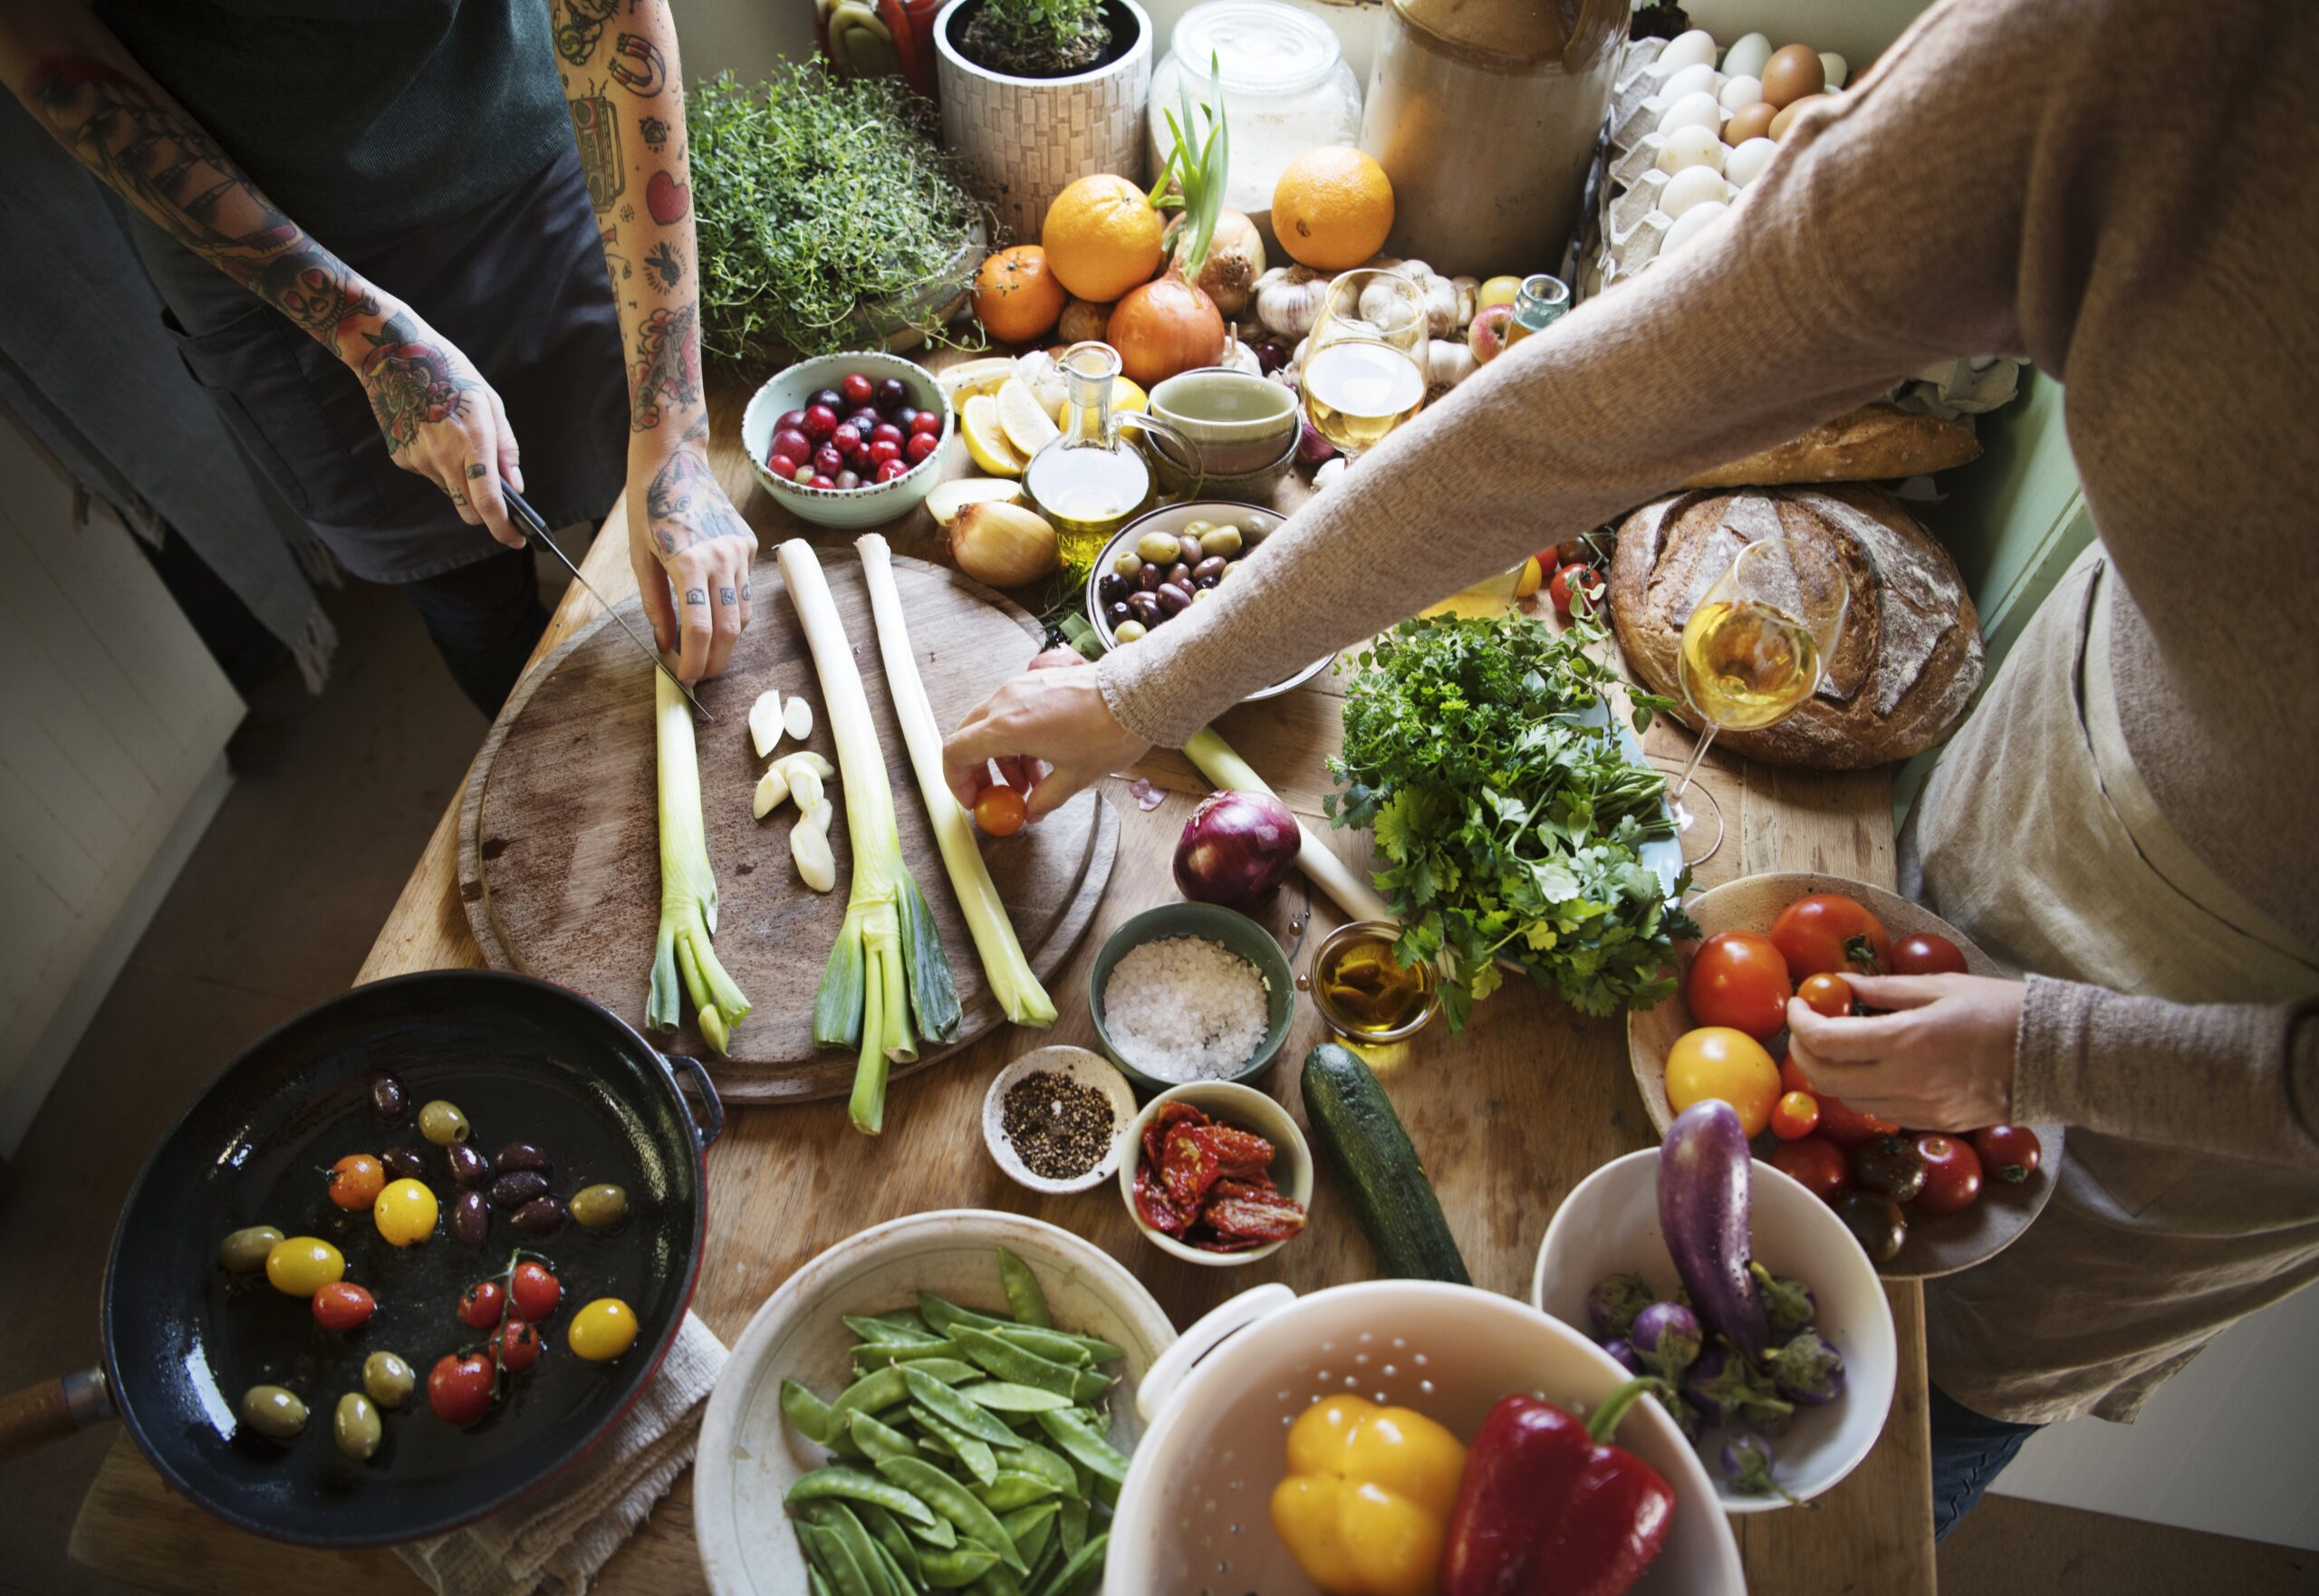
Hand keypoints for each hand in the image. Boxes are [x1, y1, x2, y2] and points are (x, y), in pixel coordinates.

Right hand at [348, 306, 524, 546]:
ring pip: (449, 491)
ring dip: (461, 481)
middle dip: (485, 513)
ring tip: (456, 440)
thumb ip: (505, 448)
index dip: (504, 529)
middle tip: (496, 499)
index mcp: (474, 443)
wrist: (393, 355)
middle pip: (469, 510)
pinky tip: (433, 434)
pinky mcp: (402, 458)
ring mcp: (419, 460)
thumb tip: (515, 486)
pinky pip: (430, 474)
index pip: (489, 504)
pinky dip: (439, 465)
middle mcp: (445, 458)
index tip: (516, 540)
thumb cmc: (450, 373)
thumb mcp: (490, 403)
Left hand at [629, 424, 757, 682]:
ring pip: (742, 614)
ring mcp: (740, 551)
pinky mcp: (749, 545)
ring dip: (726, 639)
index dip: (693, 661)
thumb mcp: (640, 558)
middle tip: (699, 676)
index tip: (684, 678)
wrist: (675, 460)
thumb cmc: (649, 506)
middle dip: (715, 661)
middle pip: (729, 630)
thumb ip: (655, 605)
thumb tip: (665, 644)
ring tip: (704, 649)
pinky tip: (712, 609)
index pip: (699, 629)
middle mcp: (722, 558)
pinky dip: (731, 609)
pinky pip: (744, 590)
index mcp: (688, 562)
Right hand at [943, 648, 1149, 821]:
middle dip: (978, 770)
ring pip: (991, 725)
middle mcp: (1006, 701)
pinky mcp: (1036, 682)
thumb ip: (1045, 799)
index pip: (955, 752)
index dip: (957, 781)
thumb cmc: (1108, 731)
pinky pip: (1011, 711)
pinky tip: (1042, 757)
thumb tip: (1032, 811)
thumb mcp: (1075, 777)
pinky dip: (1015, 737)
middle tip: (997, 793)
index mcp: (1007, 727)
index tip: (974, 799)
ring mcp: (1020, 686)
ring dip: (1002, 756)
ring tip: (1030, 781)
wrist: (1138, 693)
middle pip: (969, 737)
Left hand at [1785, 973, 2024, 1131]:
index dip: (1800, 1022)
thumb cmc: (2001, 1011)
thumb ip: (1883, 990)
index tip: (1798, 1004)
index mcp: (1906, 1043)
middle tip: (1807, 1025)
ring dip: (1829, 1072)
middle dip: (1803, 1051)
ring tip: (1836, 1043)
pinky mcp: (1929, 1123)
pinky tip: (1868, 1065)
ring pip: (1846, 1100)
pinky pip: (1876, 1111)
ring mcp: (1917, 1109)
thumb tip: (1839, 984)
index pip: (1827, 1041)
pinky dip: (1858, 1089)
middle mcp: (1905, 1083)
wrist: (2054, 1057)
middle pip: (1824, 1079)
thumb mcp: (1940, 987)